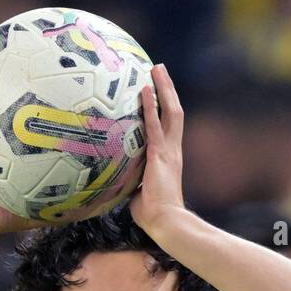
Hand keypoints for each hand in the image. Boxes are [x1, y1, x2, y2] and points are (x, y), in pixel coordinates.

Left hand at [129, 63, 185, 236]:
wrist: (165, 222)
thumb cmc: (152, 215)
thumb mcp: (139, 192)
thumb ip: (132, 181)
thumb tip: (116, 180)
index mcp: (169, 158)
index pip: (170, 127)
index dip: (166, 108)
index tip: (159, 92)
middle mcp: (173, 150)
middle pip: (174, 112)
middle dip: (168, 90)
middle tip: (159, 70)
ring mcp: (168, 150)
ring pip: (170, 111)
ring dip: (164, 88)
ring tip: (156, 68)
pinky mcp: (159, 154)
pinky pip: (154, 124)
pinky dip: (150, 105)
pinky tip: (145, 88)